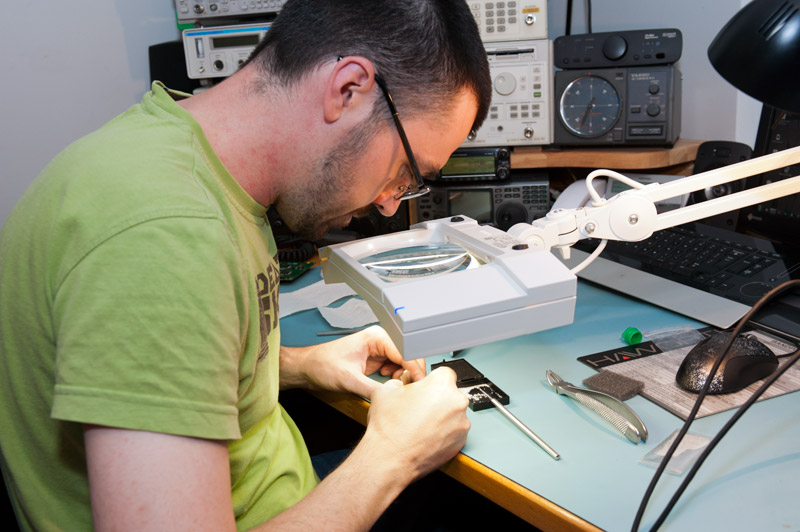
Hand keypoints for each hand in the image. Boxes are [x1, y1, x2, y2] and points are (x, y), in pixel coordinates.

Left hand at [280, 326, 424, 398]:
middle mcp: (380, 340)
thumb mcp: (349, 380)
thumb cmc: (323, 365)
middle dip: (412, 372)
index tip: (420, 384)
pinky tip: (390, 382)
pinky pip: (395, 367)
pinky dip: (397, 377)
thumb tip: (393, 398)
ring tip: (398, 386)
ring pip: (404, 362)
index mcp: (376, 337)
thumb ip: (373, 390)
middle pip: (408, 355)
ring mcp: (379, 349)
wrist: (308, 368)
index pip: (405, 351)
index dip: (415, 368)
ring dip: (404, 375)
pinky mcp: (376, 359)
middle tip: (411, 389)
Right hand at [361, 367, 469, 480]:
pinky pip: (454, 431)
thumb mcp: (387, 390)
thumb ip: (402, 381)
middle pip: (450, 393)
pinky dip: (444, 432)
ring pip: (453, 413)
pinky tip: (426, 436)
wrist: (390, 458)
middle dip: (437, 398)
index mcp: (441, 384)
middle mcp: (457, 402)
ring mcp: (461, 423)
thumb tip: (405, 382)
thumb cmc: (389, 427)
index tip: (425, 388)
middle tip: (419, 408)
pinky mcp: (461, 441)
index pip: (444, 373)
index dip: (432, 381)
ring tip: (420, 424)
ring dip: (441, 416)